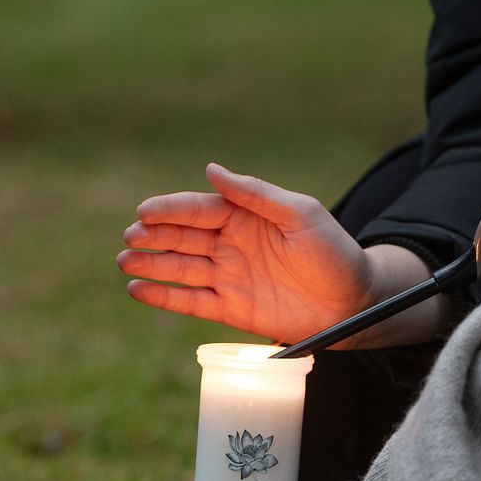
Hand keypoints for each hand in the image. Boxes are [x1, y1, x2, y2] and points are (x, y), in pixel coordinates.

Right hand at [119, 164, 375, 344]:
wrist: (355, 303)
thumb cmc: (334, 253)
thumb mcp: (301, 215)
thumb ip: (256, 194)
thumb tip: (212, 170)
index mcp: (245, 217)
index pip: (199, 210)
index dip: (170, 210)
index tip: (144, 212)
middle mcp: (231, 245)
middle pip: (183, 238)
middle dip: (153, 236)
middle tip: (128, 237)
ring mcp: (229, 277)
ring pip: (180, 269)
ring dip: (151, 265)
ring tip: (124, 262)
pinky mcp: (231, 310)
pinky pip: (191, 302)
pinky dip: (164, 297)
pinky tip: (138, 291)